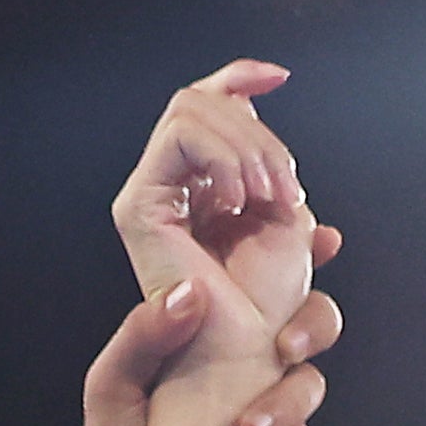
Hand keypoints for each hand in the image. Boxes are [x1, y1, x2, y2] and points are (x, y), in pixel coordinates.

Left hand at [56, 232, 342, 425]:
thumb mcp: (111, 385)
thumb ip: (142, 334)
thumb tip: (191, 294)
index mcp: (211, 329)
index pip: (260, 275)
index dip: (298, 249)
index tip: (321, 238)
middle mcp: (250, 358)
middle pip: (313, 316)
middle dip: (313, 324)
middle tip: (285, 346)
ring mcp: (273, 403)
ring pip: (312, 379)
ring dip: (286, 402)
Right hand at [112, 66, 321, 353]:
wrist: (250, 349)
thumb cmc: (269, 301)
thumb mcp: (286, 213)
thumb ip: (270, 158)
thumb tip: (267, 92)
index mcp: (203, 184)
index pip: (208, 106)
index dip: (240, 78)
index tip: (280, 76)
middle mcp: (171, 184)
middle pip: (205, 101)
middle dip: (259, 135)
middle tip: (286, 190)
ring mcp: (151, 193)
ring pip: (191, 110)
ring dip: (248, 148)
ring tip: (268, 199)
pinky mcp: (139, 205)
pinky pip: (179, 137)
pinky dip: (223, 160)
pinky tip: (237, 203)